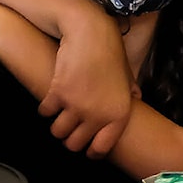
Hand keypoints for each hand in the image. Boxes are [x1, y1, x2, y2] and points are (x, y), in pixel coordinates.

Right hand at [42, 9, 137, 158]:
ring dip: (56, 124)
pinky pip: (45, 112)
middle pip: (73, 144)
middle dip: (69, 137)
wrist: (90, 32)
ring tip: (59, 113)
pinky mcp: (58, 94)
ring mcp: (77, 106)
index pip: (101, 148)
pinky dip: (46, 107)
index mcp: (118, 115)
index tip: (85, 147)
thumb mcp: (127, 74)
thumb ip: (130, 91)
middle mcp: (98, 115)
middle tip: (68, 128)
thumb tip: (136, 98)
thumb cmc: (110, 52)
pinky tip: (51, 99)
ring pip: (57, 131)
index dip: (91, 151)